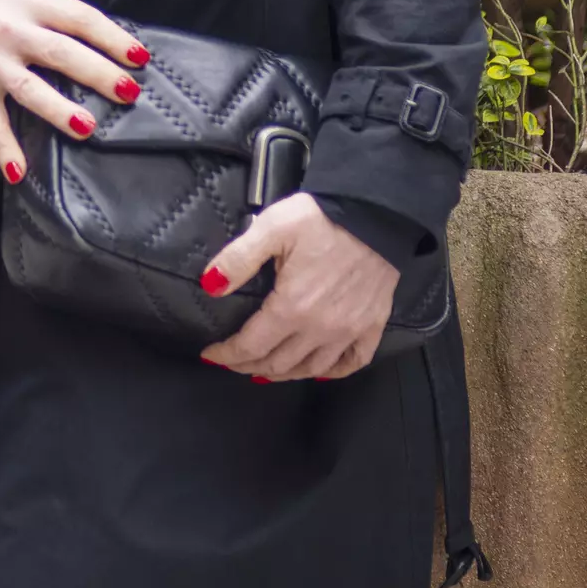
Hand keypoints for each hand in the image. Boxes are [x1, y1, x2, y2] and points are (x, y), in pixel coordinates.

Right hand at [0, 0, 146, 185]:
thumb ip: (52, 2)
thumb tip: (95, 23)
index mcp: (30, 4)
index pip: (78, 18)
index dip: (111, 37)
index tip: (139, 56)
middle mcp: (12, 32)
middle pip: (61, 52)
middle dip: (97, 72)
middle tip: (128, 91)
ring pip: (29, 87)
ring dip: (59, 108)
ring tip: (86, 126)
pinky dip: (3, 148)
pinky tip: (18, 171)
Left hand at [196, 193, 399, 381]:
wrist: (376, 214)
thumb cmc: (322, 219)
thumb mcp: (271, 227)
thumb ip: (239, 259)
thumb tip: (210, 285)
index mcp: (291, 307)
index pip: (251, 345)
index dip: (227, 354)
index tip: (210, 354)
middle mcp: (320, 328)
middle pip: (278, 363)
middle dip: (249, 366)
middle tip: (233, 362)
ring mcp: (349, 331)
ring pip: (311, 368)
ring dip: (284, 373)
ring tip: (265, 370)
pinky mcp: (373, 326)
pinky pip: (352, 362)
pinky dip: (332, 372)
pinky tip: (318, 370)